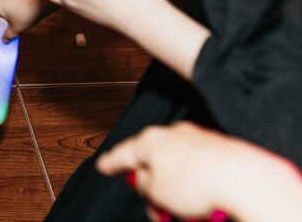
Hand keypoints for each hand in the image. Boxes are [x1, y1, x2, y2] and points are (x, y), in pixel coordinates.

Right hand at [0, 0, 53, 40]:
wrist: (44, 0)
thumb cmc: (29, 11)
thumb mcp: (17, 28)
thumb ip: (8, 35)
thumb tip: (5, 38)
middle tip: (3, 30)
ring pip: (3, 2)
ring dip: (6, 12)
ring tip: (13, 21)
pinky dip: (13, 5)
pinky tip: (19, 12)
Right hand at [97, 122, 245, 220]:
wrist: (246, 178)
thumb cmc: (199, 181)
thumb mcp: (155, 192)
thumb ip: (143, 184)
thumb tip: (145, 179)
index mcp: (150, 140)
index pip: (123, 153)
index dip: (110, 163)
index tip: (102, 166)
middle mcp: (173, 135)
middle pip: (154, 165)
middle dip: (154, 190)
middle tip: (158, 211)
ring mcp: (198, 141)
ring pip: (178, 173)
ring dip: (178, 195)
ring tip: (186, 213)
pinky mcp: (220, 152)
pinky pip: (200, 174)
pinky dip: (198, 191)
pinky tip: (205, 205)